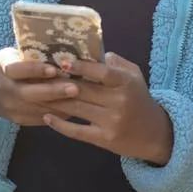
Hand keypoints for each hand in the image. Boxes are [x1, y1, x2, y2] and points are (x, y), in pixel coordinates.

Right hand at [0, 48, 79, 127]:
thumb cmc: (4, 66)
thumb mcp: (10, 56)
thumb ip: (29, 56)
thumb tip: (60, 49)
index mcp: (3, 70)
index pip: (18, 70)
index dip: (35, 70)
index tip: (53, 69)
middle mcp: (6, 91)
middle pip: (31, 94)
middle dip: (54, 92)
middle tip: (75, 88)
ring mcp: (12, 108)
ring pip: (39, 108)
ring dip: (61, 105)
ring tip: (82, 100)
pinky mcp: (19, 120)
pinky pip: (41, 118)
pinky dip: (59, 114)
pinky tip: (75, 109)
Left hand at [42, 53, 173, 164]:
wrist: (154, 134)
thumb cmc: (140, 100)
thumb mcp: (135, 76)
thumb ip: (117, 63)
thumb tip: (97, 52)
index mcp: (126, 83)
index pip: (102, 72)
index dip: (82, 67)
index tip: (63, 62)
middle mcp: (119, 102)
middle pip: (83, 90)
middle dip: (60, 83)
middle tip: (40, 76)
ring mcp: (111, 122)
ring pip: (77, 108)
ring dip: (55, 101)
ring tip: (38, 94)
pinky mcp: (105, 139)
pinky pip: (78, 131)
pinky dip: (60, 124)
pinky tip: (47, 117)